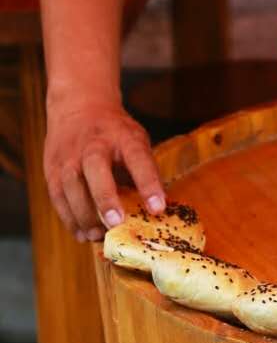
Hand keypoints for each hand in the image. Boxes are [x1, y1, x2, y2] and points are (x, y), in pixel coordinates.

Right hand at [44, 93, 165, 241]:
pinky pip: (58, 197)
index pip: (138, 158)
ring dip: (84, 215)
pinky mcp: (52, 169)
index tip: (158, 208)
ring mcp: (69, 156)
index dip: (149, 184)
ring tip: (98, 236)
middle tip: (116, 223)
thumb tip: (156, 210)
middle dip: (105, 197)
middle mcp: (93, 144)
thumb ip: (144, 170)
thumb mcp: (136, 140)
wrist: (78, 106)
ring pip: (71, 186)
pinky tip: (82, 235)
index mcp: (123, 137)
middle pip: (95, 169)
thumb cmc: (115, 133)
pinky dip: (69, 219)